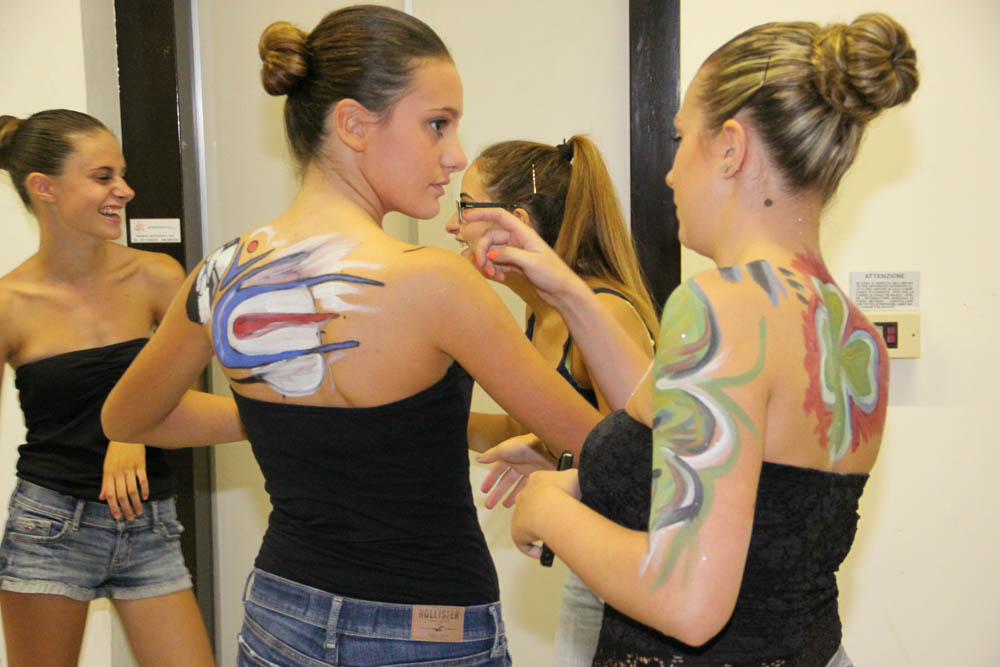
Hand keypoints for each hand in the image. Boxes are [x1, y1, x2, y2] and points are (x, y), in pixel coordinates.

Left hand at [100, 441, 148, 519]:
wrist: (125, 435)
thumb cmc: (115, 451)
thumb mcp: (106, 466)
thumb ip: (105, 483)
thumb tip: (102, 497)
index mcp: (109, 474)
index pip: (111, 494)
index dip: (114, 507)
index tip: (118, 517)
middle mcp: (118, 473)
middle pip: (122, 495)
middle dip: (126, 508)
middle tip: (130, 518)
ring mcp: (130, 469)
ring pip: (132, 490)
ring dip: (136, 502)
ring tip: (139, 512)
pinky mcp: (140, 464)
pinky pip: (142, 479)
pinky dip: (144, 489)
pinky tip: (145, 497)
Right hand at [463, 208, 586, 304]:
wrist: (562, 291)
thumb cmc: (553, 274)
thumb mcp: (531, 263)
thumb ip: (510, 255)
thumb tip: (491, 254)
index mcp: (523, 233)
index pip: (500, 216)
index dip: (482, 214)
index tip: (466, 218)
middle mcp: (518, 240)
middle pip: (491, 238)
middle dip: (483, 251)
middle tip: (481, 266)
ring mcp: (516, 252)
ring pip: (492, 251)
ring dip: (488, 263)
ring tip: (492, 275)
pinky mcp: (515, 264)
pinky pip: (497, 262)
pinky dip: (494, 269)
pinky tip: (500, 278)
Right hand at [477, 433, 556, 508]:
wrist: (549, 448)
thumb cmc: (526, 445)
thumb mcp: (504, 449)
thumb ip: (491, 455)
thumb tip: (478, 459)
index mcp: (509, 456)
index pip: (496, 470)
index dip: (490, 480)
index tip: (484, 490)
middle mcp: (518, 463)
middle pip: (505, 481)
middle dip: (497, 492)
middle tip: (489, 504)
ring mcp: (529, 470)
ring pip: (516, 486)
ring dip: (509, 496)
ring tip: (503, 506)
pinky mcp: (539, 476)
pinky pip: (528, 488)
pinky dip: (522, 495)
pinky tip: (518, 502)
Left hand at [510, 469, 580, 557]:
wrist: (551, 507)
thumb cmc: (565, 491)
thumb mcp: (576, 477)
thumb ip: (576, 479)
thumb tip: (580, 483)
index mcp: (537, 480)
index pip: (542, 487)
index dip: (553, 495)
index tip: (563, 503)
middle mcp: (525, 494)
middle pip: (533, 503)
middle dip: (545, 512)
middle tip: (559, 521)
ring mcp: (519, 513)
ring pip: (528, 522)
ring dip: (539, 530)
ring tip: (553, 536)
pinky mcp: (516, 531)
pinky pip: (523, 542)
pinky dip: (531, 549)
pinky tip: (542, 552)